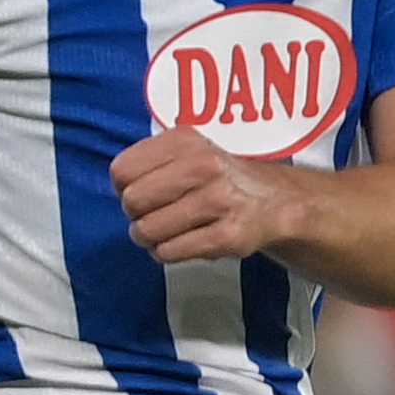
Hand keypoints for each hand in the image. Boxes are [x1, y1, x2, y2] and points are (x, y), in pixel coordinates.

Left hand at [111, 126, 301, 265]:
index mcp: (186, 141)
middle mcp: (204, 166)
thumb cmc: (218, 179)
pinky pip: (171, 251)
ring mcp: (218, 202)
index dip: (123, 187)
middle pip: (132, 201)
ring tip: (164, 233)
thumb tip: (120, 190)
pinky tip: (179, 244)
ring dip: (149, 238)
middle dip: (135, 215)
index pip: (123, 170)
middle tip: (151, 216)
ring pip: (148, 229)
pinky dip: (167, 253)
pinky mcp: (228, 235)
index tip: (140, 193)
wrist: (274, 203)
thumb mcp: (186, 152)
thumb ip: (149, 162)